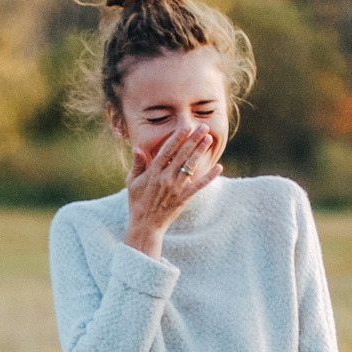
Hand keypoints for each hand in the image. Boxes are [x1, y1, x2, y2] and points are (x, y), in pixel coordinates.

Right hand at [124, 124, 221, 256]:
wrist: (145, 225)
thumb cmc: (137, 202)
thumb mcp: (132, 182)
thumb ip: (137, 164)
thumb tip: (137, 148)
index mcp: (153, 172)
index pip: (167, 151)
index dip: (178, 138)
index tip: (186, 127)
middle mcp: (165, 178)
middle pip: (182, 155)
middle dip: (193, 140)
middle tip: (203, 127)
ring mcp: (175, 188)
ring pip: (190, 166)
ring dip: (200, 152)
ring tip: (209, 139)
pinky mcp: (183, 198)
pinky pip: (198, 186)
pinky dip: (209, 177)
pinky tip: (219, 168)